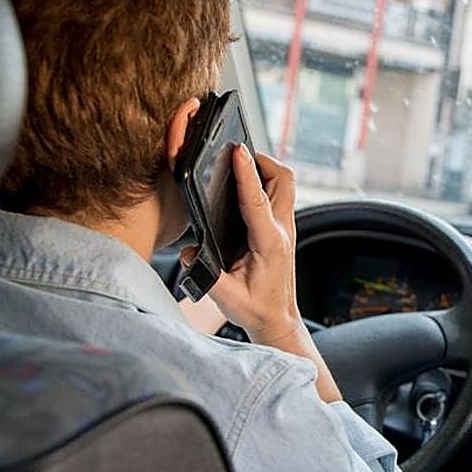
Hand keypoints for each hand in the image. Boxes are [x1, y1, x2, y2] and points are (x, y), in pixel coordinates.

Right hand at [198, 146, 341, 401]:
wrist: (277, 321)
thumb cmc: (254, 309)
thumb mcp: (225, 296)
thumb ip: (204, 274)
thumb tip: (186, 252)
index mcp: (269, 243)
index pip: (257, 200)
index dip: (246, 173)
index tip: (237, 150)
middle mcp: (281, 230)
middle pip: (283, 179)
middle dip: (262, 161)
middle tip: (236, 158)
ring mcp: (285, 228)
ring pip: (283, 183)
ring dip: (264, 170)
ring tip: (238, 169)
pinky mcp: (281, 229)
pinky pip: (277, 195)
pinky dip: (262, 183)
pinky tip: (242, 189)